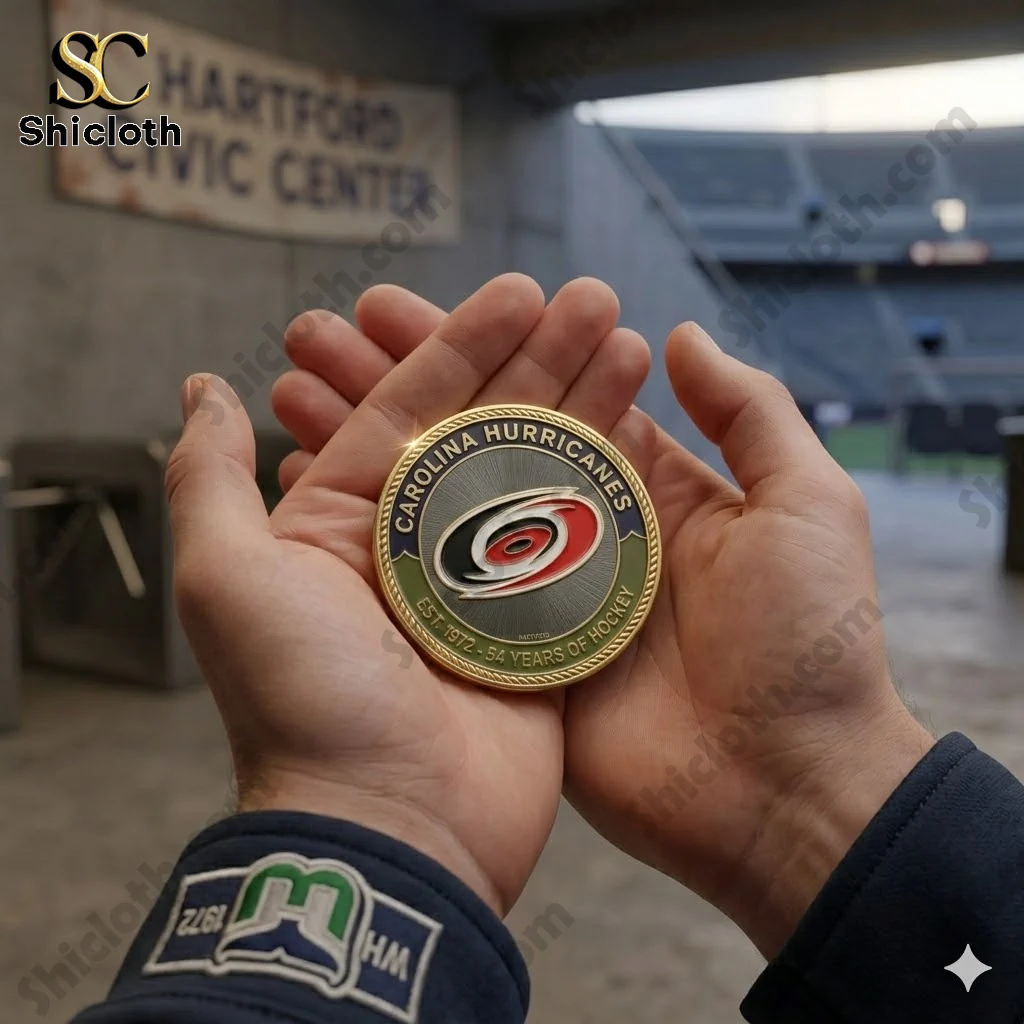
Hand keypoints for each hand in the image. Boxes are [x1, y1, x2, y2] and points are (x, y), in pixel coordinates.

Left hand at [166, 274, 649, 916]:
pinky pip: (581, 542)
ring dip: (586, 405)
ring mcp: (489, 584)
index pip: (410, 407)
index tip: (521, 291)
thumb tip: (203, 389)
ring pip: (542, 472)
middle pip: (488, 429)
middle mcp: (420, 544)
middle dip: (542, 360)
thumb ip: (211, 480)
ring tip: (630, 339)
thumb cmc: (304, 702)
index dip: (463, 343)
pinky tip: (646, 427)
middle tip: (595, 298)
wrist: (393, 828)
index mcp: (350, 520)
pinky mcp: (544, 624)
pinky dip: (612, 487)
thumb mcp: (228, 579)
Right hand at [273, 283, 934, 955]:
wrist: (785, 788)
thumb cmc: (809, 640)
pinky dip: (375, 543)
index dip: (469, 349)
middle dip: (396, 381)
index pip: (540, 397)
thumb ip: (750, 413)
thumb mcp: (806, 505)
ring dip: (367, 444)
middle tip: (320, 330)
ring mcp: (534, 597)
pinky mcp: (506, 657)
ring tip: (295, 387)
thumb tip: (678, 335)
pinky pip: (432, 589)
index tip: (391, 305)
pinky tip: (313, 488)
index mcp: (640, 491)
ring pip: (438, 506)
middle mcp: (575, 534)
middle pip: (472, 441)